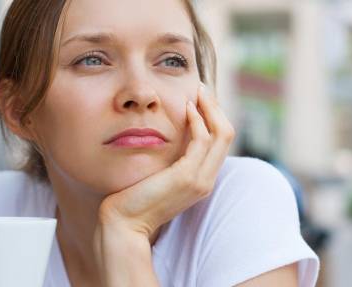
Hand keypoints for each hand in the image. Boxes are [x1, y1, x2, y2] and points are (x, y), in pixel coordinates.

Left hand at [98, 83, 234, 237]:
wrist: (125, 223)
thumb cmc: (133, 198)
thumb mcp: (157, 175)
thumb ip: (168, 159)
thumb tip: (166, 136)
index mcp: (201, 179)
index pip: (220, 141)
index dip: (213, 116)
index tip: (199, 98)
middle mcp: (206, 180)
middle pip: (226, 133)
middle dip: (215, 107)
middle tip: (201, 88)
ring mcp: (200, 180)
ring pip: (221, 134)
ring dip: (210, 108)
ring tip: (196, 91)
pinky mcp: (188, 177)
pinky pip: (202, 140)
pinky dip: (197, 121)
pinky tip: (186, 108)